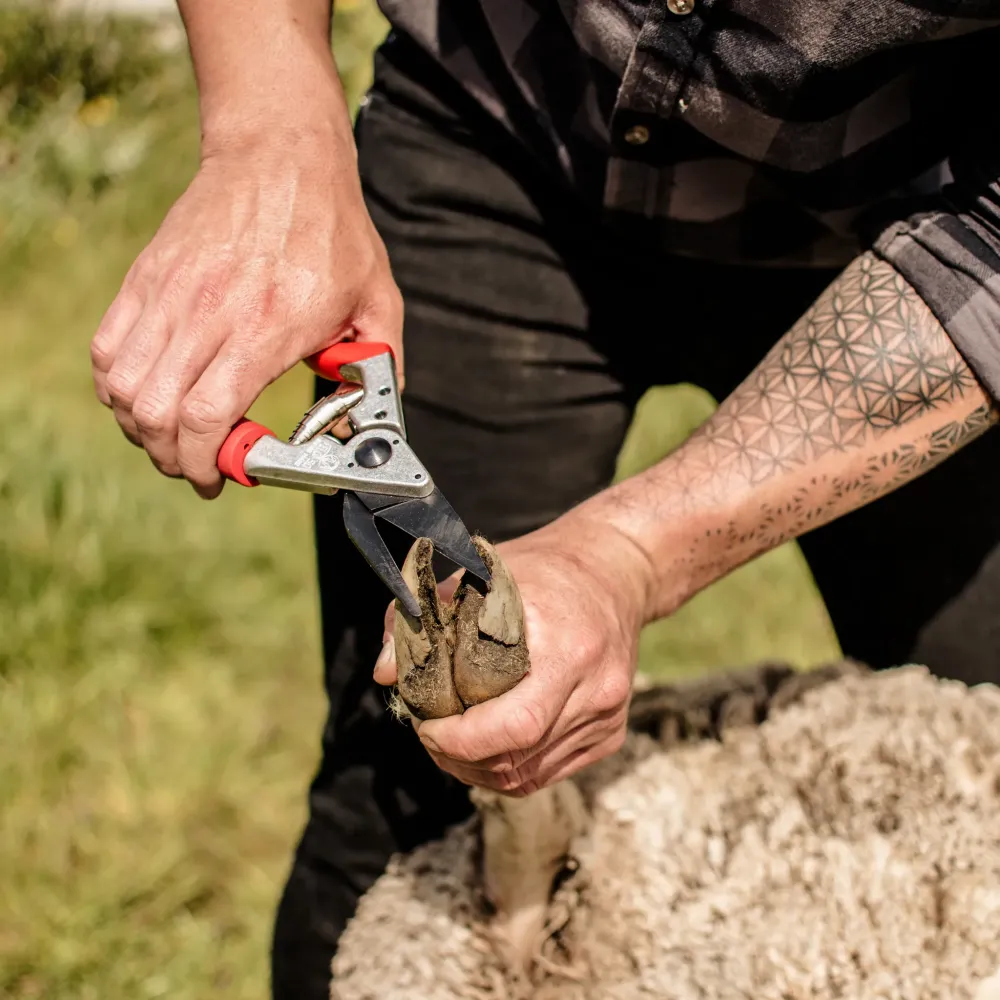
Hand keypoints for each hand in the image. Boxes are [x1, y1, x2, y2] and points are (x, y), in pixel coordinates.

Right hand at [90, 128, 402, 497]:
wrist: (280, 155)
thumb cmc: (331, 228)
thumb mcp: (377, 297)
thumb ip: (380, 360)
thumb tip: (380, 414)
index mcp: (267, 328)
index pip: (208, 416)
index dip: (206, 462)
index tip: (222, 478)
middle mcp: (209, 314)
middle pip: (156, 413)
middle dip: (173, 458)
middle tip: (199, 466)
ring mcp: (169, 294)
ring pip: (124, 387)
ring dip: (142, 428)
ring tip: (172, 437)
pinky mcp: (146, 278)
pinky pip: (108, 349)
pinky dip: (116, 387)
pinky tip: (144, 396)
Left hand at [375, 507, 655, 795]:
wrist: (617, 571)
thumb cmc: (546, 569)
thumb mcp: (483, 572)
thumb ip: (427, 612)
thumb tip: (383, 671)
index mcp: (569, 647)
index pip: (514, 724)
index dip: (460, 740)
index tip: (425, 725)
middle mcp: (597, 689)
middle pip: (517, 759)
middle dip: (458, 757)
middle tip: (428, 733)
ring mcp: (608, 717)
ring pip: (529, 776)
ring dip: (479, 768)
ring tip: (451, 740)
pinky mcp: (611, 734)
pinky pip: (548, 773)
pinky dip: (509, 767)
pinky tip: (486, 743)